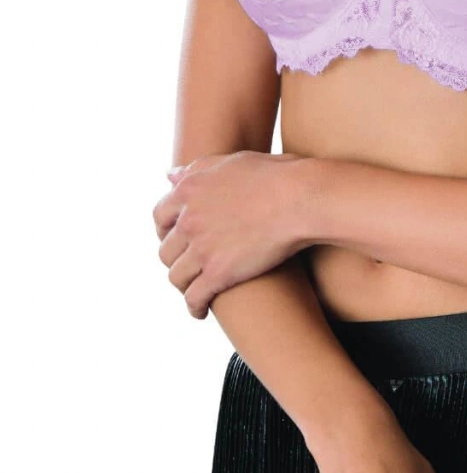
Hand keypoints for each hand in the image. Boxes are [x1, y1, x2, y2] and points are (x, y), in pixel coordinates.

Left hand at [152, 150, 308, 317]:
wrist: (300, 199)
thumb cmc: (275, 176)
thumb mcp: (231, 162)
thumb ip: (198, 168)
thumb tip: (169, 176)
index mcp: (190, 189)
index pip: (160, 215)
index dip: (165, 229)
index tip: (176, 237)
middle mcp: (189, 219)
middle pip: (166, 249)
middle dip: (175, 259)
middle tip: (189, 265)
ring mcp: (201, 248)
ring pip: (176, 277)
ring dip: (184, 284)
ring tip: (195, 288)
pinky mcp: (218, 274)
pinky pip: (194, 298)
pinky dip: (195, 307)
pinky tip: (202, 311)